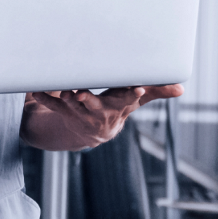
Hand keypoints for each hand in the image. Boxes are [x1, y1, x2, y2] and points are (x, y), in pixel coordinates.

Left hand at [28, 84, 182, 149]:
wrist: (94, 132)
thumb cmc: (116, 107)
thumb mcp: (134, 100)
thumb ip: (154, 91)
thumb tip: (181, 88)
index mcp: (119, 107)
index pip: (130, 99)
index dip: (135, 93)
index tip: (140, 86)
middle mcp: (101, 114)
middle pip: (96, 107)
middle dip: (89, 101)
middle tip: (81, 94)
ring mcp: (82, 116)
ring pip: (72, 109)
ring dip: (64, 101)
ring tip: (60, 91)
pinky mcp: (65, 114)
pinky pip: (54, 107)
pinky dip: (45, 98)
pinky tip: (36, 90)